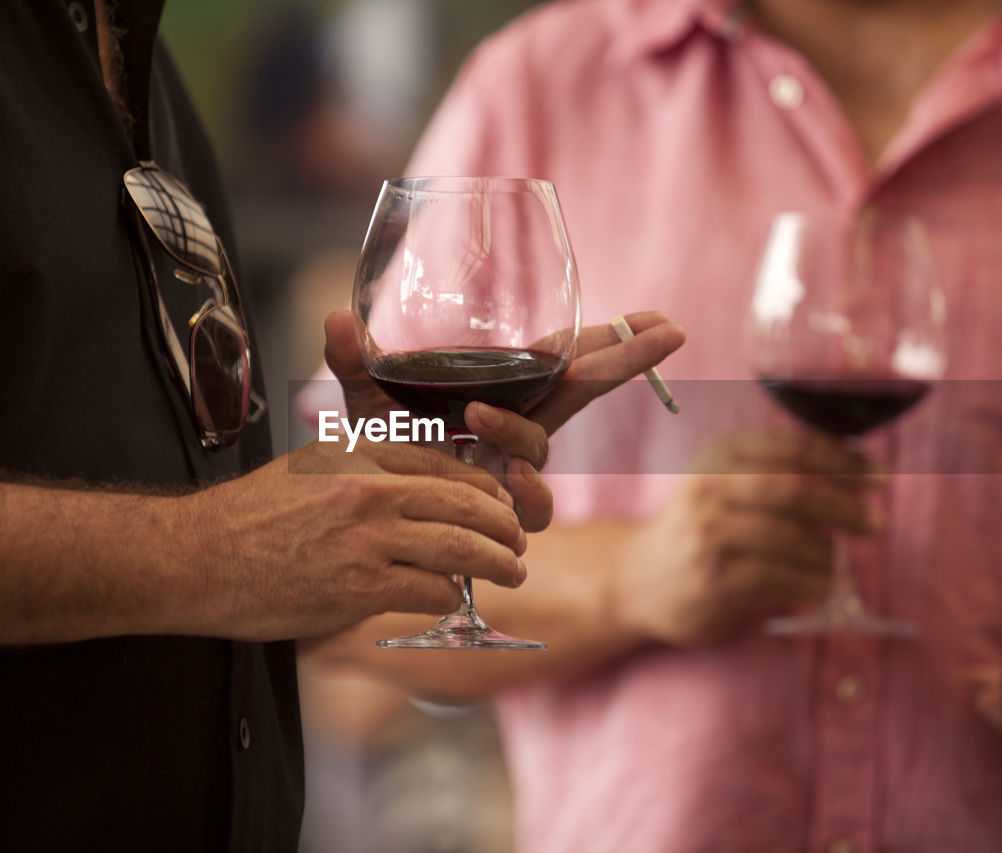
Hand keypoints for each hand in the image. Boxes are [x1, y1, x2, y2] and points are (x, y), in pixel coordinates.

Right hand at [181, 438, 526, 640]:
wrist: (197, 558)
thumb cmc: (249, 516)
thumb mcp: (310, 466)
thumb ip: (363, 466)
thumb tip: (413, 481)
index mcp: (360, 455)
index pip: (448, 465)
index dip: (487, 489)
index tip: (500, 504)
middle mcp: (371, 490)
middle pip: (468, 505)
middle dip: (507, 526)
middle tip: (520, 541)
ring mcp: (368, 540)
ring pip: (462, 550)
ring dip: (498, 565)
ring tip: (513, 572)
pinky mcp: (360, 588)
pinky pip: (430, 591)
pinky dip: (450, 597)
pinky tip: (452, 599)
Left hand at [321, 309, 684, 531]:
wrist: (370, 513)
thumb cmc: (381, 450)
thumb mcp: (367, 400)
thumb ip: (354, 360)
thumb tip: (335, 317)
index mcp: (504, 390)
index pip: (564, 356)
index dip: (612, 339)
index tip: (656, 320)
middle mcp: (521, 426)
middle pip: (585, 389)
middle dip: (627, 360)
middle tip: (666, 332)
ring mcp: (514, 469)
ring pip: (541, 449)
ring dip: (518, 431)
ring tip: (478, 419)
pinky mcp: (502, 510)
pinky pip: (531, 505)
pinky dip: (521, 492)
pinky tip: (501, 480)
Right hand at [612, 429, 884, 645]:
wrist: (637, 578)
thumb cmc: (700, 528)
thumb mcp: (726, 484)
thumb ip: (776, 470)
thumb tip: (856, 467)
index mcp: (720, 455)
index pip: (794, 448)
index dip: (845, 462)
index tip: (880, 478)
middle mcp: (710, 487)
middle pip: (796, 488)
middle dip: (846, 506)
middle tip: (876, 524)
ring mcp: (708, 533)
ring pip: (793, 537)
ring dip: (829, 552)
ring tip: (839, 562)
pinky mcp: (713, 577)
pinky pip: (782, 578)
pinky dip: (812, 584)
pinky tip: (821, 587)